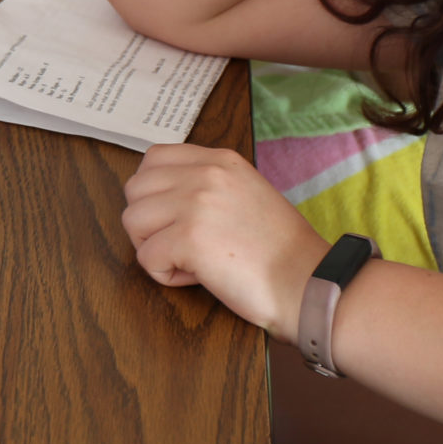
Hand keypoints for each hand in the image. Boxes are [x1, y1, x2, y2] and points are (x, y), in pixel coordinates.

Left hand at [121, 143, 327, 333]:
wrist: (309, 285)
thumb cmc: (281, 253)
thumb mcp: (246, 194)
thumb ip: (209, 185)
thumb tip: (164, 197)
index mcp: (220, 160)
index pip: (154, 159)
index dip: (154, 193)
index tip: (175, 217)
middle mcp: (205, 174)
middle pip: (135, 189)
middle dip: (148, 222)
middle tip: (178, 245)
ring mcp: (195, 203)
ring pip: (132, 221)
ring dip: (153, 248)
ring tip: (189, 261)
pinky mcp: (188, 238)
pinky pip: (146, 257)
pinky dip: (165, 275)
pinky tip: (197, 277)